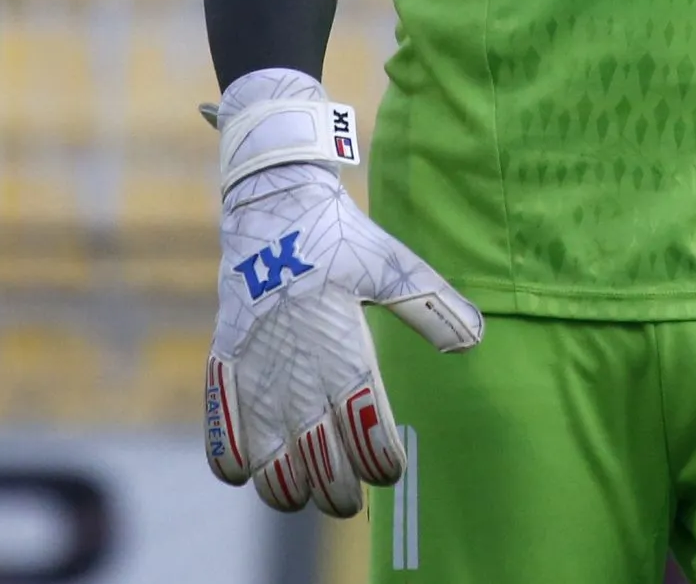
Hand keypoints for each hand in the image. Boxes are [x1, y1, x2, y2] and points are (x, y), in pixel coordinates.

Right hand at [205, 68, 482, 515]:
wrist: (270, 200)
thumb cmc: (339, 235)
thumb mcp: (392, 263)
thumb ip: (432, 306)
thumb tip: (475, 341)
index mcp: (341, 339)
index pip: (365, 425)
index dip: (380, 461)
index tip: (389, 469)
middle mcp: (296, 361)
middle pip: (317, 460)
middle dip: (338, 490)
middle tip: (348, 495)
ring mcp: (256, 364)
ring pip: (267, 461)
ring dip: (287, 488)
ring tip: (304, 491)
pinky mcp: (226, 358)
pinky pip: (220, 428)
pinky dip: (233, 460)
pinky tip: (252, 468)